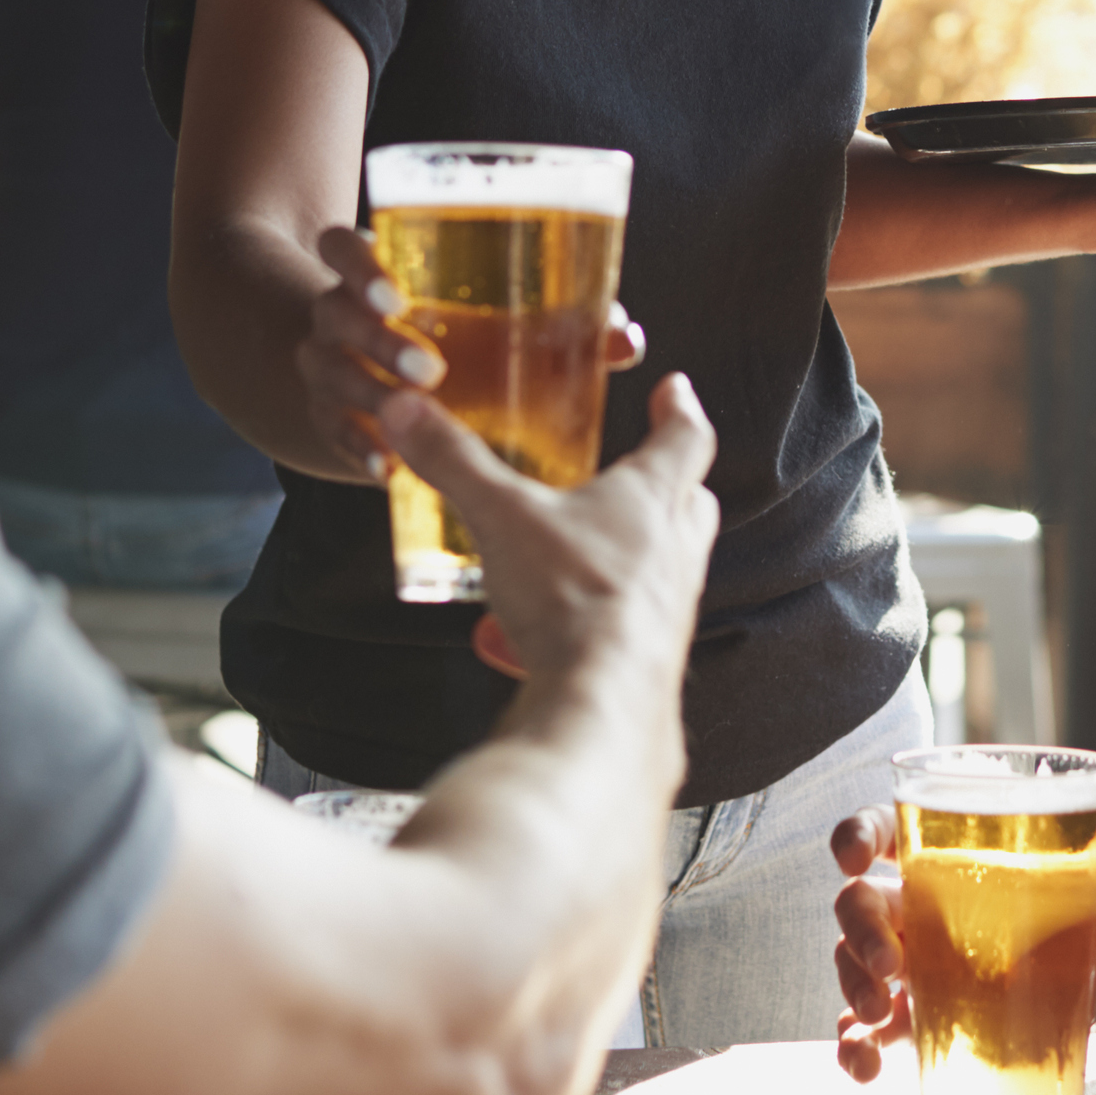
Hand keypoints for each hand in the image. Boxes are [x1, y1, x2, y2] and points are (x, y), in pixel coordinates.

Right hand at [296, 224, 645, 480]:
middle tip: (431, 370)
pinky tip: (390, 468)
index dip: (357, 264)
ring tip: (415, 416)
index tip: (396, 295)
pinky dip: (358, 449)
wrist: (392, 389)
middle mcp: (340, 314)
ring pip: (327, 373)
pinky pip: (330, 433)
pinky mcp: (327, 420)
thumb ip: (562, 324)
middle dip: (380, 340)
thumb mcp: (501, 324)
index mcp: (376, 273)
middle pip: (333, 312)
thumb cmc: (464, 340)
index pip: (338, 246)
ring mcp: (326, 368)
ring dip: (372, 394)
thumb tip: (626, 339)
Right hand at [373, 369, 717, 690]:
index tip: (675, 390)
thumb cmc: (573, 596)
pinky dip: (567, 630)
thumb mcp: (500, 515)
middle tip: (627, 474)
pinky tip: (509, 641)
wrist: (599, 704)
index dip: (679, 409)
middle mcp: (673, 553)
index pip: (686, 437)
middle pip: (687, 504)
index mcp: (652, 498)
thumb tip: (408, 411)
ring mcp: (665, 611)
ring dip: (605, 561)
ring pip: (649, 570)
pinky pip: (607, 634)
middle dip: (661, 486)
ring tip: (547, 562)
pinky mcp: (644, 660)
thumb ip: (453, 461)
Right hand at [827, 804, 1095, 1080]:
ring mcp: (912, 962)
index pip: (886, 828)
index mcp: (949, 855)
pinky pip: (870, 1028)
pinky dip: (857, 1047)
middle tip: (889, 965)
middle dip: (860, 931)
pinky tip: (865, 1067)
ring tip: (878, 1019)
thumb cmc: (1093, 911)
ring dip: (853, 989)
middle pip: (860, 904)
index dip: (857, 835)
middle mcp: (918, 903)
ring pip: (854, 964)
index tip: (852, 857)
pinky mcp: (920, 1014)